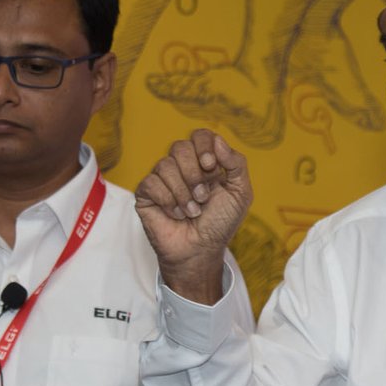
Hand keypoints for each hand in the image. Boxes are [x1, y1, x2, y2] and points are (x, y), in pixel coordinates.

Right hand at [135, 130, 252, 303]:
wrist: (201, 250)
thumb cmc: (220, 223)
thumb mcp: (240, 193)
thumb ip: (236, 163)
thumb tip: (218, 141)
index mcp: (204, 161)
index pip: (200, 135)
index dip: (204, 147)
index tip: (211, 167)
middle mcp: (182, 166)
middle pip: (180, 146)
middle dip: (195, 174)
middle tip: (203, 196)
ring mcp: (162, 178)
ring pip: (165, 165)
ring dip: (183, 192)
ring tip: (192, 211)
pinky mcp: (146, 193)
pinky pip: (152, 183)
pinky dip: (168, 201)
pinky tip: (175, 214)